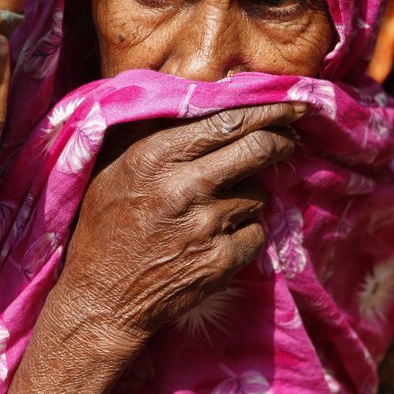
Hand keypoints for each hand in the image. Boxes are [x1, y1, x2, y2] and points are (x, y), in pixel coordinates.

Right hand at [10, 103, 302, 393]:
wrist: (102, 300)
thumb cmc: (105, 226)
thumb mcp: (115, 166)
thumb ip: (152, 129)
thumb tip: (193, 93)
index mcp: (156, 156)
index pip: (228, 120)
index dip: (268, 110)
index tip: (291, 105)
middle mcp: (184, 187)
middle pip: (258, 150)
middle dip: (282, 142)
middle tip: (288, 141)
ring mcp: (206, 226)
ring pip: (258, 194)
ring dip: (250, 195)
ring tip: (223, 205)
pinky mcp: (221, 261)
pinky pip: (256, 233)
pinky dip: (246, 232)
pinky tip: (220, 237)